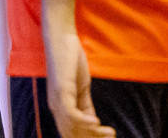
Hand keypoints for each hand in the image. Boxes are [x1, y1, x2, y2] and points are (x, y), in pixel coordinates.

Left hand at [42, 0, 114, 137]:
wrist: (61, 38)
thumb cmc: (70, 60)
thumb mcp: (80, 87)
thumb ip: (85, 105)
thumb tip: (94, 123)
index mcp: (59, 106)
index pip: (72, 131)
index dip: (89, 136)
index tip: (108, 136)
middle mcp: (55, 106)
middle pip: (71, 133)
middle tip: (111, 137)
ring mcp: (57, 100)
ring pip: (72, 127)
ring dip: (93, 133)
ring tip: (110, 133)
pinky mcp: (61, 92)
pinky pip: (72, 114)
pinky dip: (84, 122)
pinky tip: (97, 123)